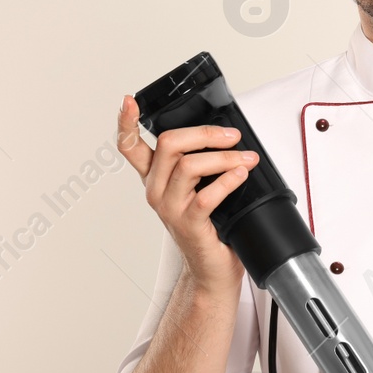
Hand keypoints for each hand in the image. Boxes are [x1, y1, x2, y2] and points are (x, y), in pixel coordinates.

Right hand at [116, 95, 258, 303]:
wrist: (213, 270)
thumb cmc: (211, 227)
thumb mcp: (200, 187)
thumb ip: (203, 162)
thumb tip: (227, 135)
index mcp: (155, 178)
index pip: (130, 147)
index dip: (126, 123)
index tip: (128, 102)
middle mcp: (156, 190)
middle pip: (168, 144)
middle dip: (204, 134)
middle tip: (232, 136)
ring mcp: (169, 208)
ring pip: (189, 166)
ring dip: (223, 157)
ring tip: (246, 159)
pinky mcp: (188, 224)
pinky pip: (205, 196)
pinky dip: (227, 181)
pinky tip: (240, 176)